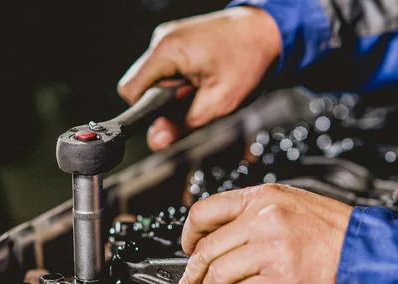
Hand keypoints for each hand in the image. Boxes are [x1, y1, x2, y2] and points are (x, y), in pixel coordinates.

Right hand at [117, 7, 280, 150]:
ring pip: (154, 78)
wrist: (266, 29)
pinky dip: (180, 80)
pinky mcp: (176, 40)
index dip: (147, 112)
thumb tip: (158, 141)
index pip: (131, 91)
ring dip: (174, 91)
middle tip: (194, 100)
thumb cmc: (249, 57)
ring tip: (201, 87)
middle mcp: (162, 39)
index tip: (168, 118)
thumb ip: (184, 124)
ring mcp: (167, 37)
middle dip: (164, 102)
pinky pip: (166, 68)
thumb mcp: (219, 101)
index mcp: (168, 51)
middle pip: (141, 85)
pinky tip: (201, 79)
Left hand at [174, 184, 352, 283]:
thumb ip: (257, 213)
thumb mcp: (295, 204)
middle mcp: (263, 219)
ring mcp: (271, 250)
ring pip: (217, 275)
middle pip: (205, 250)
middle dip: (191, 276)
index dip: (188, 235)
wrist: (371, 254)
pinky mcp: (281, 281)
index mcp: (265, 197)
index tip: (187, 249)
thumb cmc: (339, 232)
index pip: (205, 211)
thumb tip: (224, 233)